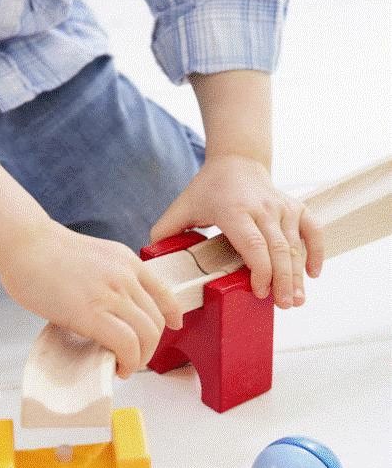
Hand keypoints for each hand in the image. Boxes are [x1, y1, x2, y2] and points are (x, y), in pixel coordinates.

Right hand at [0, 221, 182, 376]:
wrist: (23, 243)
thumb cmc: (46, 251)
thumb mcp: (94, 257)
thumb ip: (109, 279)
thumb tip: (111, 310)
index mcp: (127, 261)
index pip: (164, 291)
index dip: (172, 314)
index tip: (173, 324)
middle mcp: (126, 276)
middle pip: (157, 320)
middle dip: (151, 345)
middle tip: (135, 356)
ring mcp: (111, 294)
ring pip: (147, 335)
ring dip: (140, 358)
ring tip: (125, 366)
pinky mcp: (92, 313)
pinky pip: (126, 343)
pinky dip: (128, 361)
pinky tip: (117, 366)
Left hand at [150, 155, 323, 308]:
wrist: (237, 161)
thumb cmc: (209, 188)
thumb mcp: (182, 206)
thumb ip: (164, 231)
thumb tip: (150, 260)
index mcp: (234, 210)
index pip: (253, 244)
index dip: (260, 270)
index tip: (259, 292)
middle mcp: (262, 209)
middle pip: (278, 249)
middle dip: (283, 280)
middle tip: (283, 305)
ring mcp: (282, 208)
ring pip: (296, 245)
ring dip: (298, 274)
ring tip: (296, 301)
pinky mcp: (295, 207)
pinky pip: (314, 230)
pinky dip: (317, 251)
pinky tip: (314, 274)